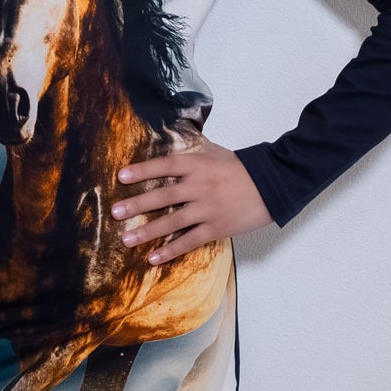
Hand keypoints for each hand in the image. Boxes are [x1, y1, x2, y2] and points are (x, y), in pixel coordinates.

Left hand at [112, 137, 272, 263]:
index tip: (121, 176)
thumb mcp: (215, 151)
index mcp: (198, 164)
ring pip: (172, 221)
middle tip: (116, 212)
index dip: (142, 170)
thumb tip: (174, 132)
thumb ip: (192, 148)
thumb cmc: (241, 168)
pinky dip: (171, 250)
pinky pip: (189, 241)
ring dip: (148, 232)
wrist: (273, 185)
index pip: (164, 165)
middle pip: (163, 196)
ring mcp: (208, 209)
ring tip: (126, 239)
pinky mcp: (217, 228)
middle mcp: (200, 186)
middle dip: (137, 205)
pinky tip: (153, 257)